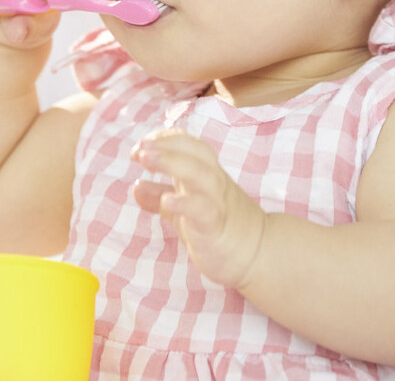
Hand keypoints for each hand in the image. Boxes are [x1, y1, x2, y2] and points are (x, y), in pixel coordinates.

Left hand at [132, 129, 265, 288]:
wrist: (258, 254)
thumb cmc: (218, 227)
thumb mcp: (186, 207)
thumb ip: (161, 196)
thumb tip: (136, 186)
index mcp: (205, 172)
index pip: (186, 143)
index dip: (163, 140)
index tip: (140, 147)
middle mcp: (212, 181)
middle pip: (193, 152)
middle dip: (164, 145)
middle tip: (138, 149)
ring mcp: (216, 201)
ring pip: (198, 174)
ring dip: (170, 162)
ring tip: (145, 159)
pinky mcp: (216, 225)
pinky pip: (202, 209)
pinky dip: (184, 202)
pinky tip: (166, 200)